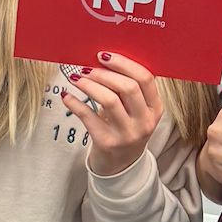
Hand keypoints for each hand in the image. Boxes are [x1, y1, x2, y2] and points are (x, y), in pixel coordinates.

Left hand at [64, 51, 163, 175]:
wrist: (121, 165)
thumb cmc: (126, 129)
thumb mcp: (136, 111)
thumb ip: (128, 89)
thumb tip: (101, 60)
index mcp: (154, 109)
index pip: (145, 79)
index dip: (124, 63)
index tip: (104, 56)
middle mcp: (144, 122)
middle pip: (127, 87)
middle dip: (104, 73)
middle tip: (87, 68)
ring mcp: (126, 134)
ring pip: (109, 100)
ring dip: (90, 84)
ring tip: (77, 78)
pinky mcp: (107, 143)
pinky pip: (88, 116)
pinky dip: (75, 103)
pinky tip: (67, 95)